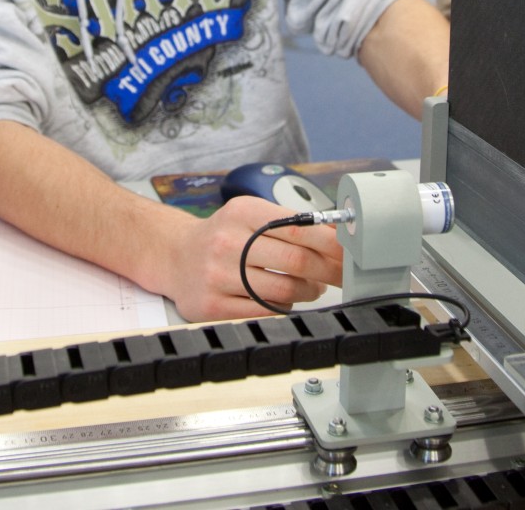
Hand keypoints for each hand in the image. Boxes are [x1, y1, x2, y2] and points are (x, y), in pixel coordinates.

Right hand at [160, 195, 343, 320]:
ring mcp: (217, 275)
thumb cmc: (223, 236)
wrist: (175, 256)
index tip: (350, 252)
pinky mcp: (212, 305)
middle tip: (339, 275)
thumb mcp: (249, 216)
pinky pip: (265, 311)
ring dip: (308, 292)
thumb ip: (289, 224)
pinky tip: (283, 299)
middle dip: (327, 271)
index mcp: (242, 212)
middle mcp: (227, 241)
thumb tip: (337, 236)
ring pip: (284, 290)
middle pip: (296, 261)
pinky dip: (283, 307)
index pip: (299, 228)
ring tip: (311, 288)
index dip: (331, 244)